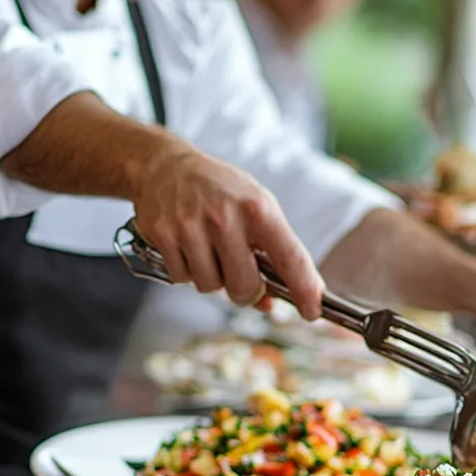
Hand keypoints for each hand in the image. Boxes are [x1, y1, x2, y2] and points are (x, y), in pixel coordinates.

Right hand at [131, 141, 323, 319]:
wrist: (164, 165)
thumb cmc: (220, 191)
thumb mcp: (255, 208)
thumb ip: (271, 252)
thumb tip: (272, 303)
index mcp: (258, 208)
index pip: (290, 258)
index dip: (305, 290)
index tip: (311, 311)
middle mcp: (225, 216)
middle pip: (244, 286)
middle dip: (245, 290)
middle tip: (240, 273)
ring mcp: (191, 226)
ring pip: (210, 287)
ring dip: (213, 279)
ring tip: (209, 251)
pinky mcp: (163, 234)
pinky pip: (182, 278)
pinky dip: (187, 271)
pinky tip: (188, 247)